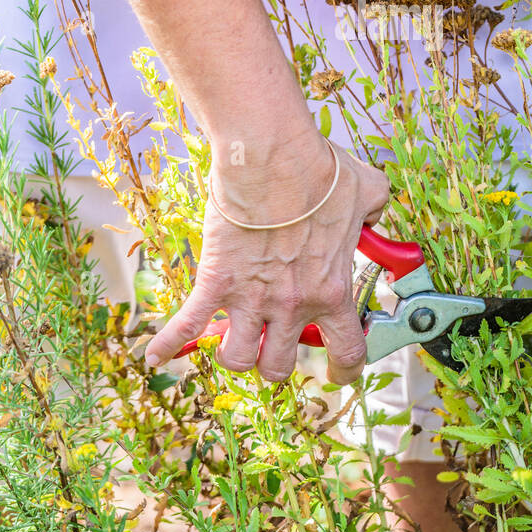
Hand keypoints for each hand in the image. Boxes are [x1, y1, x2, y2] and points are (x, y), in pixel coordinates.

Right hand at [144, 138, 388, 383]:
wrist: (274, 158)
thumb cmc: (319, 173)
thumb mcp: (368, 192)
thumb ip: (375, 212)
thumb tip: (375, 213)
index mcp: (331, 291)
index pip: (346, 351)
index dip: (343, 370)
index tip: (336, 373)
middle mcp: (292, 305)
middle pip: (279, 366)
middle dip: (275, 362)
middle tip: (272, 344)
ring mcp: (251, 299)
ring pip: (237, 358)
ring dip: (234, 354)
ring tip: (232, 339)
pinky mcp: (215, 282)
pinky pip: (186, 325)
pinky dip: (168, 344)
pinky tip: (156, 355)